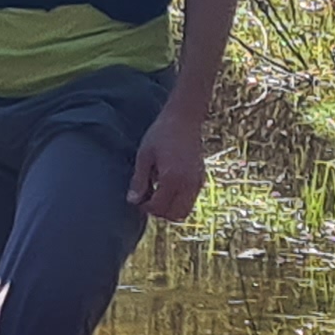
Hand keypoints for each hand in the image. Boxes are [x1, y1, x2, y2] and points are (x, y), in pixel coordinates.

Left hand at [128, 104, 206, 223]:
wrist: (184, 119)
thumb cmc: (161, 133)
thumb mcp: (144, 156)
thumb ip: (139, 180)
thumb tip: (132, 201)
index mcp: (172, 178)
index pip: (159, 207)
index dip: (145, 207)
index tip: (136, 199)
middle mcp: (188, 183)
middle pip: (175, 214)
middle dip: (159, 212)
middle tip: (146, 200)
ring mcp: (197, 182)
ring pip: (185, 210)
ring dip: (170, 208)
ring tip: (156, 193)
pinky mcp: (201, 178)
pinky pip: (190, 200)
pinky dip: (178, 201)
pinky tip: (167, 186)